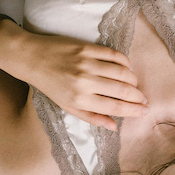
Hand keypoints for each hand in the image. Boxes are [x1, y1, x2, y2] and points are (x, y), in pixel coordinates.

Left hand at [17, 33, 147, 129]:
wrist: (30, 58)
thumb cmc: (49, 85)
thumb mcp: (67, 106)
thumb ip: (92, 117)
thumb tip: (114, 127)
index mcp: (80, 100)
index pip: (115, 107)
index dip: (134, 110)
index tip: (144, 111)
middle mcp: (85, 82)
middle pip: (123, 90)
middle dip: (138, 96)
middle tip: (144, 99)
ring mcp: (87, 63)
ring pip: (123, 72)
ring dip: (134, 80)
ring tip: (135, 84)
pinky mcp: (87, 48)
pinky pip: (115, 55)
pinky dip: (125, 62)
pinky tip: (127, 67)